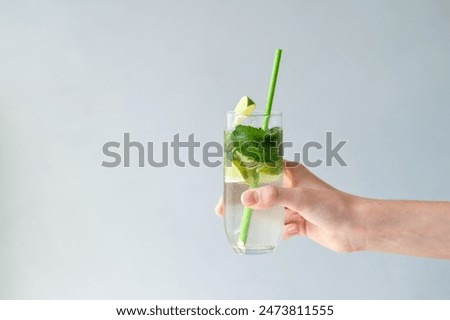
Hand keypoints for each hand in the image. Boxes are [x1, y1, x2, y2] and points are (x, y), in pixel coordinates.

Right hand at [216, 161, 365, 252]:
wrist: (356, 228)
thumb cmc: (332, 205)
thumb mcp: (300, 197)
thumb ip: (273, 198)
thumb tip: (246, 199)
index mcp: (290, 173)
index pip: (261, 169)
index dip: (242, 176)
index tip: (227, 185)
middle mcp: (290, 188)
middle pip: (260, 192)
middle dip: (244, 200)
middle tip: (224, 209)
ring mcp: (295, 206)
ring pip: (269, 211)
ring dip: (258, 217)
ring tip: (241, 224)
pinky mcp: (300, 223)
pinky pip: (281, 226)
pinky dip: (278, 231)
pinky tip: (280, 234)